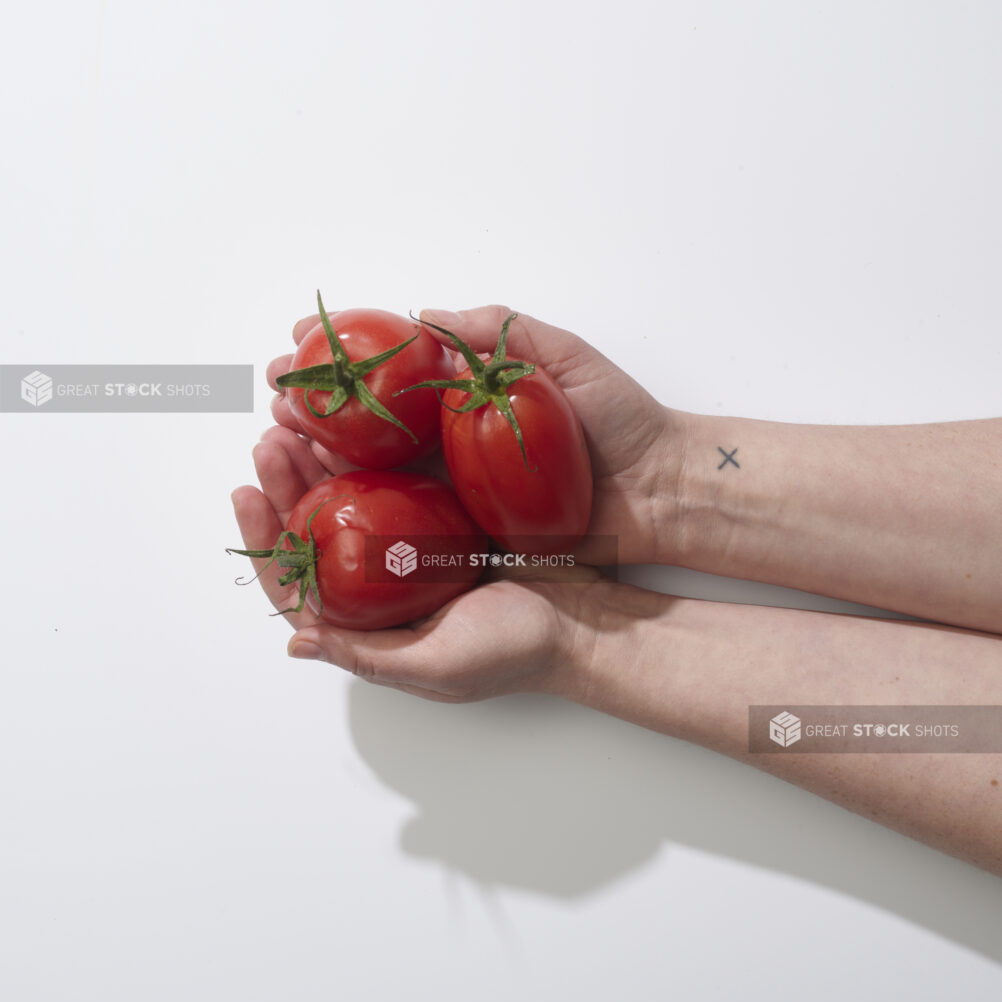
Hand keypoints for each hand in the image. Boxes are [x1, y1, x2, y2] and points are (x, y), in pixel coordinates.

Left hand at [231, 425, 604, 699]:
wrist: (585, 622)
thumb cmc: (514, 652)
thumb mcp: (436, 665)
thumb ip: (367, 655)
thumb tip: (297, 641)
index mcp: (370, 625)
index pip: (298, 585)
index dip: (265, 542)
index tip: (247, 495)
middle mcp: (382, 587)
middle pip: (316, 534)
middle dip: (286, 487)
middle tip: (271, 442)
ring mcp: (411, 551)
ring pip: (349, 503)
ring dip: (320, 465)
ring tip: (297, 424)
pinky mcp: (443, 522)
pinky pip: (397, 485)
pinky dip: (373, 457)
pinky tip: (357, 430)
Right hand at [267, 304, 686, 563]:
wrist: (663, 493)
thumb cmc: (623, 421)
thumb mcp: (567, 358)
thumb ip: (504, 331)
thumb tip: (427, 313)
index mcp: (470, 403)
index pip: (389, 382)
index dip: (340, 369)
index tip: (295, 353)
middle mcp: (456, 448)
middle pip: (370, 434)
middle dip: (314, 420)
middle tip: (273, 409)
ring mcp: (461, 494)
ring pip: (378, 480)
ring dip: (322, 466)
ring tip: (280, 450)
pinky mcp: (474, 537)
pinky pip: (411, 529)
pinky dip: (365, 518)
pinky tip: (322, 506)